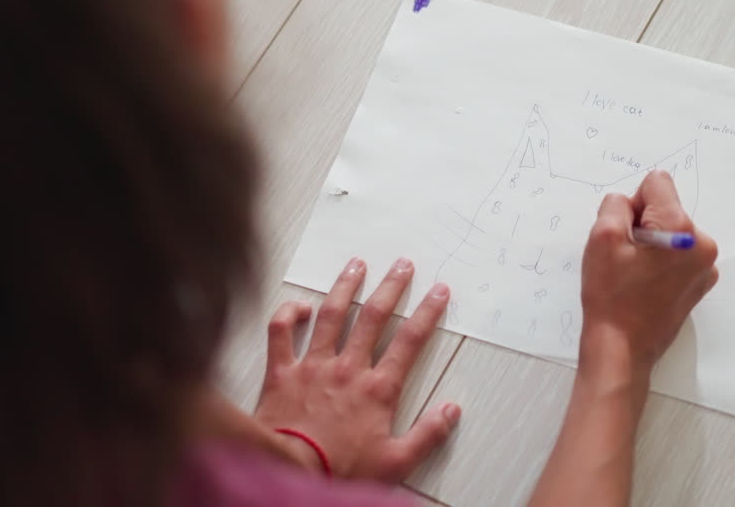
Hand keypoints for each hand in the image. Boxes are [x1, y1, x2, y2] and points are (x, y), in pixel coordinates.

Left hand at [254, 257, 460, 481]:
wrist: (289, 470)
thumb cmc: (340, 470)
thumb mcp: (396, 462)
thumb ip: (428, 435)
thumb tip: (452, 410)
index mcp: (378, 389)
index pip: (410, 341)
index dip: (427, 312)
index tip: (439, 291)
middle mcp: (347, 369)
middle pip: (374, 317)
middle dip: (391, 287)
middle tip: (402, 264)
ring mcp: (313, 366)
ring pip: (332, 315)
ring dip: (345, 287)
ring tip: (356, 264)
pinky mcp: (282, 372)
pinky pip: (281, 333)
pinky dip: (288, 314)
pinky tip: (300, 305)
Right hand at [580, 171, 718, 379]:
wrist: (622, 348)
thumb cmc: (611, 295)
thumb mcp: (601, 237)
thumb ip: (616, 204)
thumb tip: (630, 202)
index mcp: (682, 230)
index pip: (657, 183)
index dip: (632, 203)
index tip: (624, 232)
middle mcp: (703, 245)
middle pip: (666, 207)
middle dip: (642, 224)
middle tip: (625, 257)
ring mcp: (705, 267)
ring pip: (671, 231)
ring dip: (651, 243)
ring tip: (634, 273)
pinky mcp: (700, 283)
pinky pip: (678, 254)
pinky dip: (661, 261)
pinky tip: (644, 283)